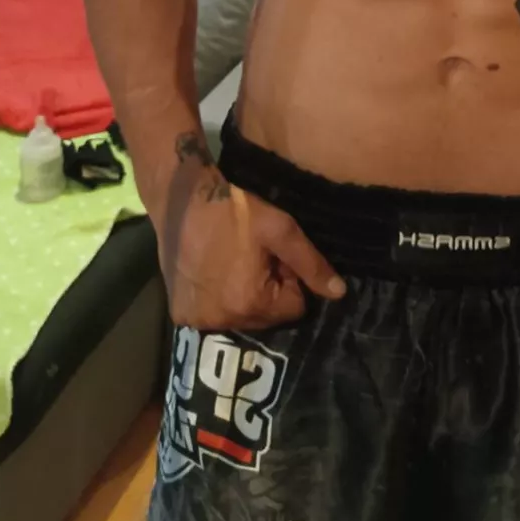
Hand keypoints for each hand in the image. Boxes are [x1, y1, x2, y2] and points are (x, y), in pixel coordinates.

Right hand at [158, 165, 345, 330]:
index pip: (294, 308)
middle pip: (266, 317)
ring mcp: (198, 322)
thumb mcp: (280, 230)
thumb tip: (339, 293)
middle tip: (253, 258)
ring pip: (241, 318)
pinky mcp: (180, 315)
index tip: (274, 257)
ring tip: (231, 263)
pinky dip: (216, 300)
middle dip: (267, 292)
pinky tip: (211, 273)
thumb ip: (311, 264)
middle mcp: (223, 322)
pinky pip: (213, 316)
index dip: (290, 280)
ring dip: (242, 298)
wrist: (181, 199)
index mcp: (250, 304)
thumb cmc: (235, 210)